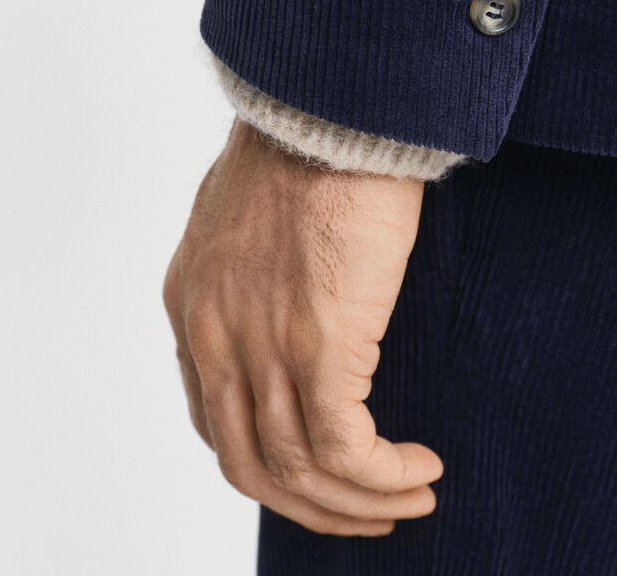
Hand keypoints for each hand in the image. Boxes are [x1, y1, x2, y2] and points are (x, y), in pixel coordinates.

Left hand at [163, 116, 442, 535]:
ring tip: (409, 500)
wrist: (331, 106)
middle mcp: (215, 337)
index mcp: (195, 305)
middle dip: (311, 505)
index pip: (216, 420)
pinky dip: (383, 477)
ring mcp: (261, 346)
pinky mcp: (319, 345)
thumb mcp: (254, 212)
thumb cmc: (308, 142)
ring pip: (298, 472)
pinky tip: (420, 470)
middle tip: (366, 510)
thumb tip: (296, 297)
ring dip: (356, 503)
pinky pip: (345, 450)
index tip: (323, 470)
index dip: (272, 462)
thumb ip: (255, 269)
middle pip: (249, 466)